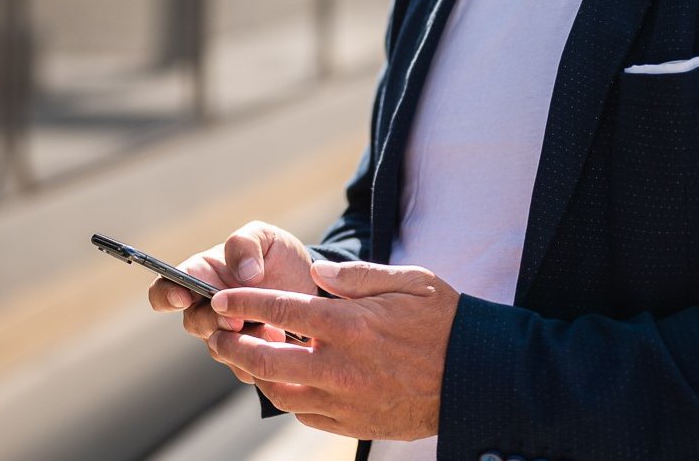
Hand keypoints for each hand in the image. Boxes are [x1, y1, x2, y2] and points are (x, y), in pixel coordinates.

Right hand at [147, 221, 314, 356]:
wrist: (311, 286)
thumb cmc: (278, 257)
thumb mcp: (266, 237)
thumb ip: (246, 244)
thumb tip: (244, 273)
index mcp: (202, 275)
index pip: (166, 288)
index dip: (167, 294)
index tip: (182, 296)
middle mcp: (207, 308)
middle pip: (193, 322)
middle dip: (213, 322)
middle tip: (237, 320)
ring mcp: (225, 335)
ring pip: (218, 348)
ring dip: (241, 343)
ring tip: (272, 332)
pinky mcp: (247, 357)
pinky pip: (242, 368)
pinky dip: (259, 361)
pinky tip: (281, 344)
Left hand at [205, 260, 458, 441]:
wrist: (480, 377)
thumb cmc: (446, 322)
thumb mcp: (410, 281)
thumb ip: (358, 276)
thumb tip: (318, 273)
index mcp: (350, 324)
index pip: (280, 309)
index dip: (243, 302)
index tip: (221, 297)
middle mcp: (341, 365)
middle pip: (265, 358)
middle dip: (232, 345)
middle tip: (218, 334)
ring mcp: (346, 400)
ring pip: (279, 393)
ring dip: (256, 375)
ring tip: (247, 358)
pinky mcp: (355, 424)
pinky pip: (305, 415)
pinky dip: (289, 397)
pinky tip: (287, 381)